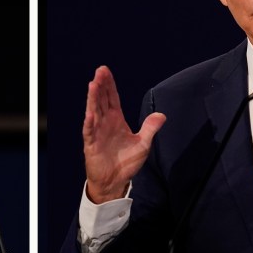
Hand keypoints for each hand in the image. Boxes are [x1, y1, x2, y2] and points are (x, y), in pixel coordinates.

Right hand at [83, 66, 165, 203]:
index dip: (109, 85)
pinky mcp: (92, 145)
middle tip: (100, 71)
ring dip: (93, 98)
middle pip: (101, 100)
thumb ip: (150, 128)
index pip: (112, 98)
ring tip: (93, 84)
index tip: (105, 71)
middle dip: (100, 85)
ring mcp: (97, 132)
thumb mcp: (143, 144)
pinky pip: (90, 132)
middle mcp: (105, 123)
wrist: (115, 182)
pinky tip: (90, 114)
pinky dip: (90, 123)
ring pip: (94, 111)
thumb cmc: (126, 162)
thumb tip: (162, 115)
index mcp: (116, 120)